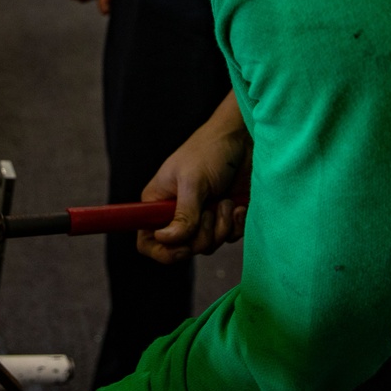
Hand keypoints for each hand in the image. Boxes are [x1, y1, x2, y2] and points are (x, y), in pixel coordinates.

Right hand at [137, 91, 250, 265]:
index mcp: (159, 203)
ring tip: (225, 201)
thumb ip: (183, 215)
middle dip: (201, 236)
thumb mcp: (193, 181)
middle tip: (209, 212)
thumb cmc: (209, 151)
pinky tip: (237, 204)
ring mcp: (202, 217)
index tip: (183, 247)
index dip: (162, 251)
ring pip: (208, 246)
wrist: (243, 139)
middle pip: (182, 249)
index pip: (148, 240)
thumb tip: (166, 240)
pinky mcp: (224, 218)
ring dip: (221, 227)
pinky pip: (229, 238)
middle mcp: (177, 214)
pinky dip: (236, 224)